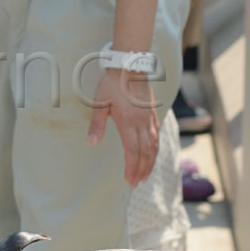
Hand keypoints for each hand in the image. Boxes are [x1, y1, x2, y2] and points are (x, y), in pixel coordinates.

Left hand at [88, 66, 159, 187]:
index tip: (129, 180)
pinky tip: (153, 154)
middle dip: (142, 169)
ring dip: (150, 162)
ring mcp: (150, 119)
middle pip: (146, 152)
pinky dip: (155, 149)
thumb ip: (96, 124)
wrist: (130, 67)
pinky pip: (157, 136)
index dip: (132, 167)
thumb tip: (91, 143)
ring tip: (145, 174)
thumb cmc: (111, 84)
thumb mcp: (99, 103)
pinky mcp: (153, 114)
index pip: (132, 151)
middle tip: (136, 183)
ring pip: (154, 146)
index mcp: (128, 122)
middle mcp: (142, 123)